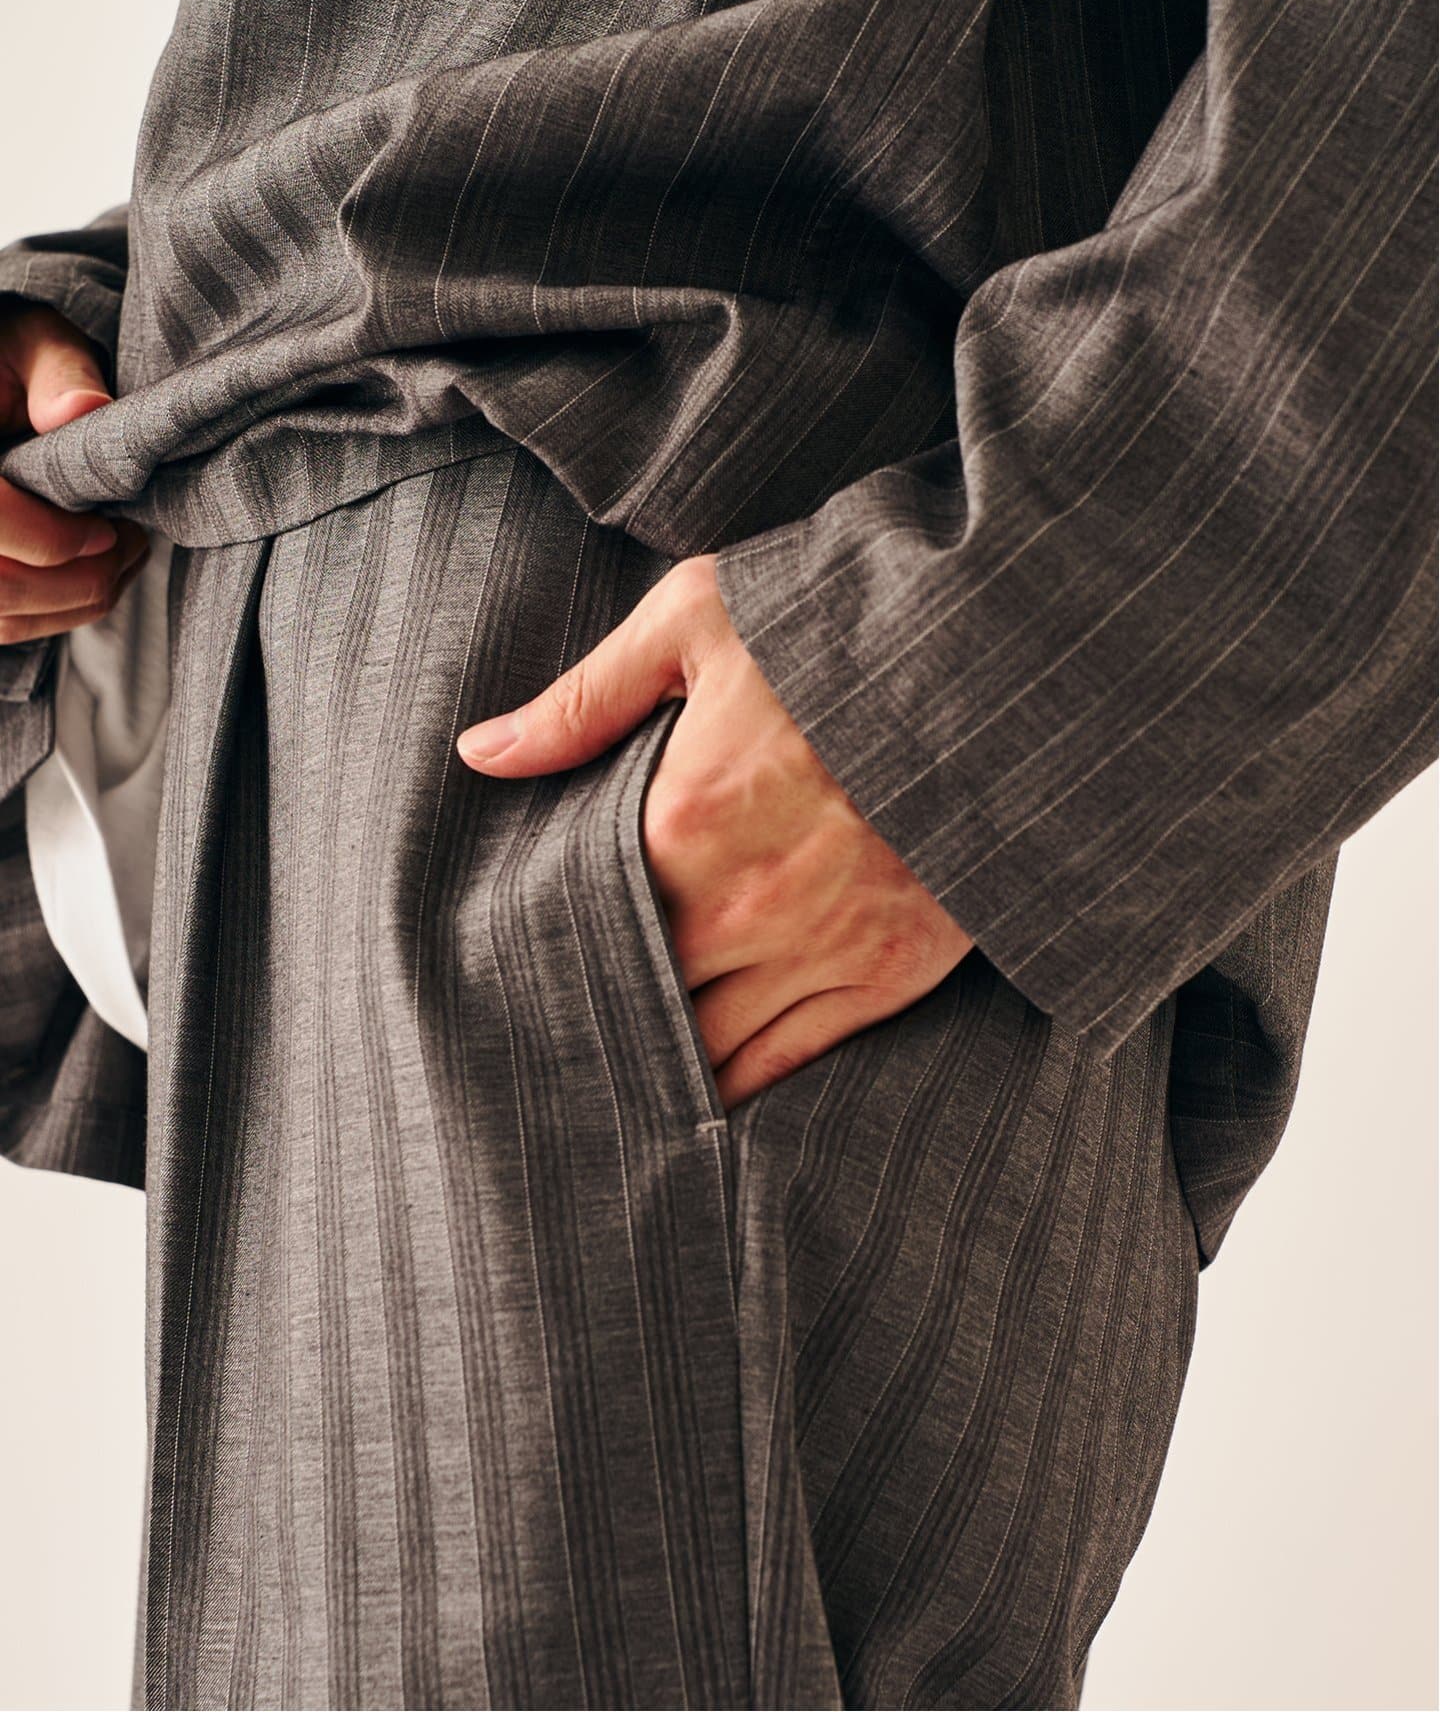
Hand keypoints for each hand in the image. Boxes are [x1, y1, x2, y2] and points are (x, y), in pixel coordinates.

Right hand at [0, 299, 148, 645]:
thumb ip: (58, 367)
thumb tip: (86, 410)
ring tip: (122, 558)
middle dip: (79, 580)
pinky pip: (3, 623)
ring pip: (2, 618)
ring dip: (76, 602)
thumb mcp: (30, 338)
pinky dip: (55, 612)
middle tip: (132, 546)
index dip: (52, 539)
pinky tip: (94, 577)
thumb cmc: (4, 358)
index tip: (110, 528)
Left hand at [457, 556, 972, 1109]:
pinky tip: (703, 1096)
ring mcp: (823, 948)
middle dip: (598, 1021)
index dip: (545, 963)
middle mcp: (745, 908)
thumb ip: (585, 700)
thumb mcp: (699, 620)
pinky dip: (741, 1085)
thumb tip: (480, 754)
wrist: (1003, 659)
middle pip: (641, 1000)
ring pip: (709, 1051)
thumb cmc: (841, 626)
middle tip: (553, 1046)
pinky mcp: (889, 973)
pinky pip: (792, 1060)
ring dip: (661, 1065)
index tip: (513, 980)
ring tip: (615, 1079)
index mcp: (683, 825)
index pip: (583, 931)